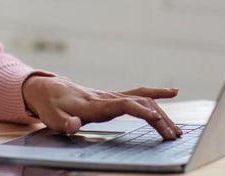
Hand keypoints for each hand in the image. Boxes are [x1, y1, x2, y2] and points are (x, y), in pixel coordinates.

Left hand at [21, 75, 181, 139]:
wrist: (48, 89)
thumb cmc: (51, 106)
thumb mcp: (51, 118)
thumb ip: (63, 123)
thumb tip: (74, 124)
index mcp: (94, 105)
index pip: (122, 104)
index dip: (140, 110)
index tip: (157, 119)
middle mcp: (106, 98)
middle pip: (139, 103)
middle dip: (158, 119)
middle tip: (173, 135)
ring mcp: (111, 96)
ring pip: (142, 100)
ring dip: (161, 113)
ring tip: (175, 130)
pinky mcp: (113, 97)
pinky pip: (138, 94)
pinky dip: (156, 94)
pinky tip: (172, 92)